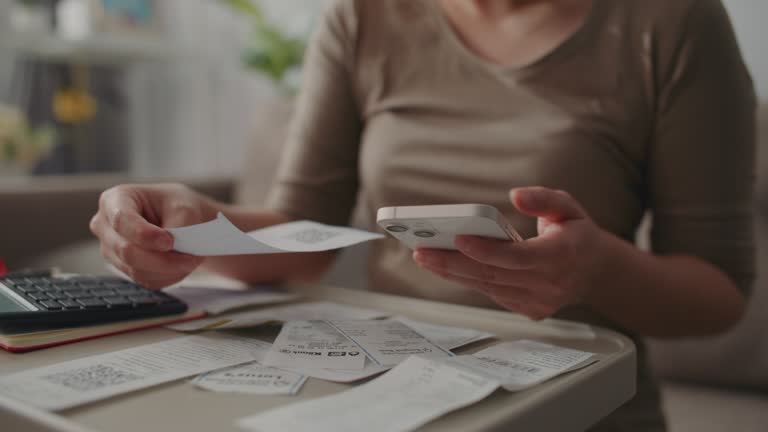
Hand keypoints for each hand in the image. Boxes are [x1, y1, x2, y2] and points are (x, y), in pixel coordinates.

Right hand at [90, 183, 218, 288]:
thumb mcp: (184, 207)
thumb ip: (179, 226)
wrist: (180, 218)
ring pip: (137, 270)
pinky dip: (168, 276)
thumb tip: (174, 250)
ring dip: (169, 269)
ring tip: (191, 259)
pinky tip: (181, 265)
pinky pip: (146, 280)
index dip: (145, 235)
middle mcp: (105, 226)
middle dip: (162, 258)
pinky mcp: (124, 269)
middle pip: (127, 251)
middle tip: (191, 257)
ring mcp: (112, 250)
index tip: (169, 242)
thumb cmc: (176, 205)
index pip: (121, 220)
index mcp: (114, 200)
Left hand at [413, 187, 610, 319]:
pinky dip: (467, 280)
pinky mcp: (527, 310)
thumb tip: (516, 195)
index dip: (486, 250)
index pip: (518, 257)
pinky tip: (445, 267)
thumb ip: (543, 198)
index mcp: (562, 256)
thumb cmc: (578, 235)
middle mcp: (549, 284)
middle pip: (493, 275)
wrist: (597, 273)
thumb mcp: (568, 206)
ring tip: (425, 257)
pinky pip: (492, 294)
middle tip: (422, 251)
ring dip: (453, 273)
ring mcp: (538, 302)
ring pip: (487, 287)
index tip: (459, 238)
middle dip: (453, 263)